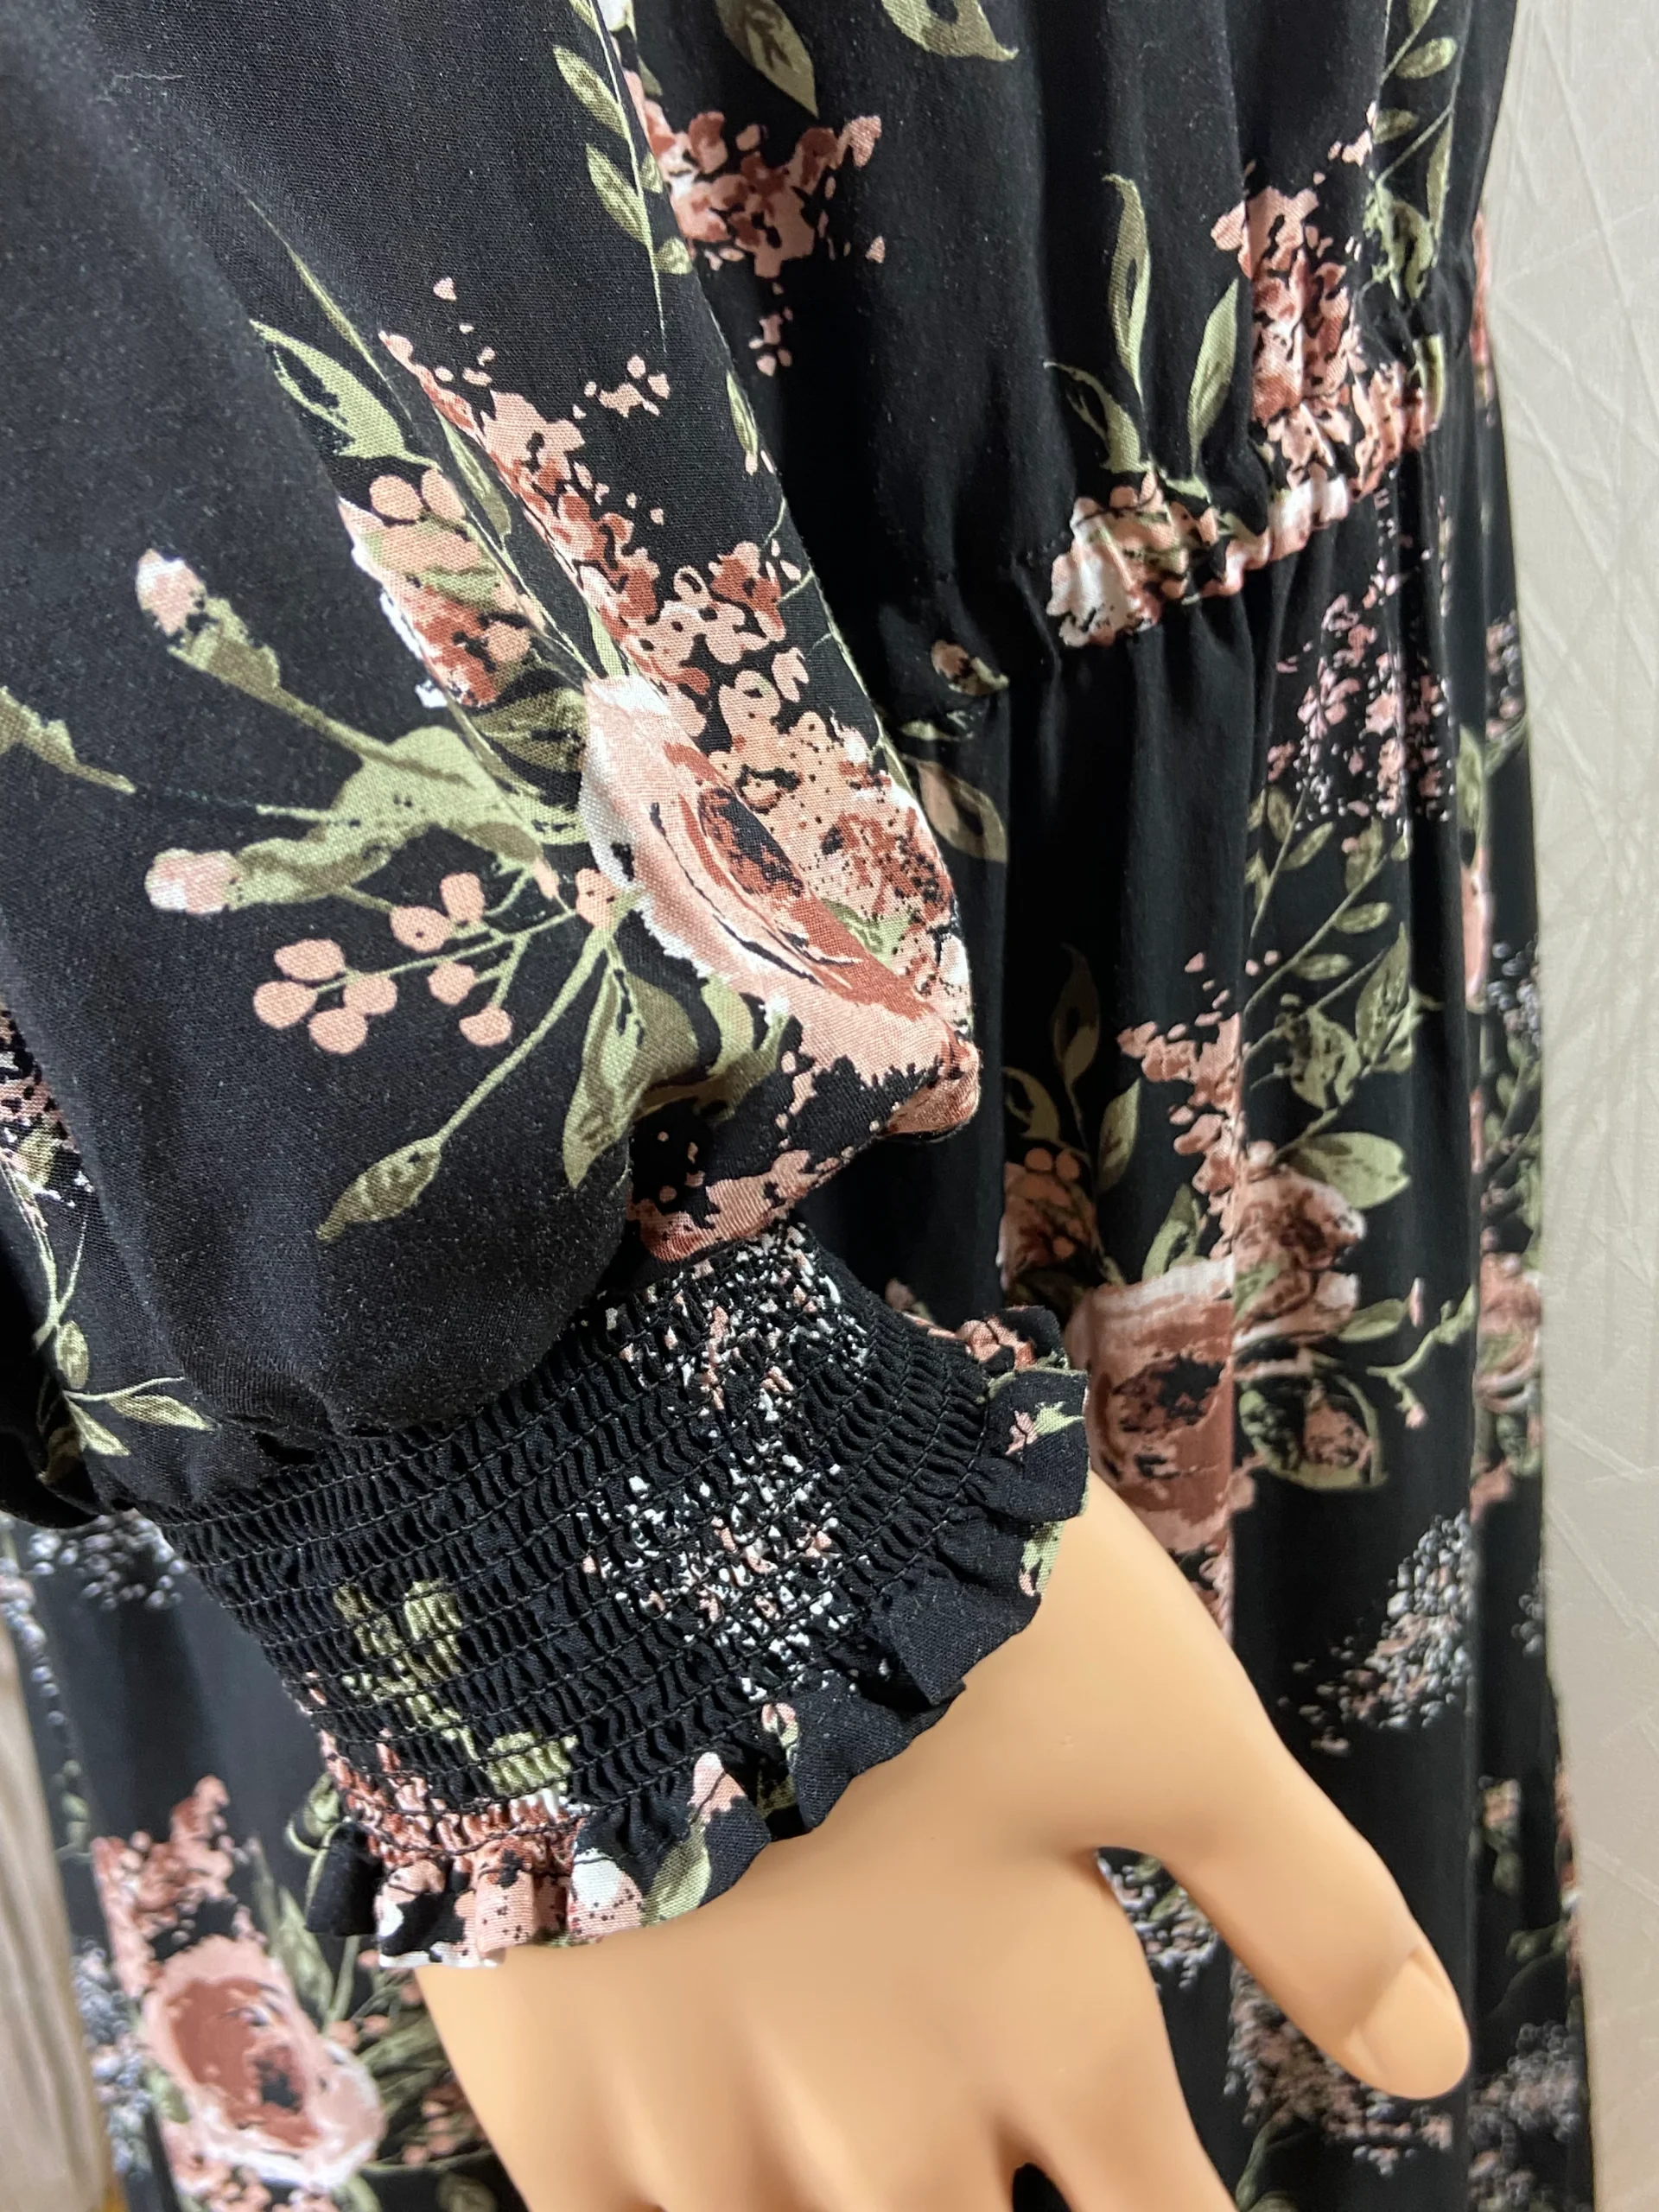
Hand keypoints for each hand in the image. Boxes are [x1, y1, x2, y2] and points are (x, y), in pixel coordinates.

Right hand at [419, 1477, 1468, 2209]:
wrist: (629, 1507)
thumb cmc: (922, 1589)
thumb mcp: (1160, 1719)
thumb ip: (1307, 1901)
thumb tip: (1436, 2062)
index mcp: (1054, 2037)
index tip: (1142, 2175)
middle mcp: (894, 2132)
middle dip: (997, 2188)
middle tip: (978, 2105)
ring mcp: (716, 2140)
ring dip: (856, 2193)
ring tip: (858, 2111)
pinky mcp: (563, 2113)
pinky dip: (701, 2203)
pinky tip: (720, 2148)